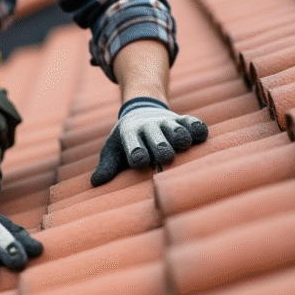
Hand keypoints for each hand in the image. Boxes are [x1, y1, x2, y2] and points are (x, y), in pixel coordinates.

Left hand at [91, 97, 206, 185]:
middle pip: (157, 139)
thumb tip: (95, 182)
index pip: (133, 145)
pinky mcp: (183, 121)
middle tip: (164, 157)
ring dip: (180, 138)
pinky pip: (193, 123)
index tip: (140, 162)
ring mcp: (167, 123)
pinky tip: (199, 137)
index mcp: (130, 133)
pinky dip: (198, 129)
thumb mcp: (113, 150)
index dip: (137, 154)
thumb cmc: (127, 140)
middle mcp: (149, 127)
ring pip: (177, 130)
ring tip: (182, 145)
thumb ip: (107, 166)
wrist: (140, 111)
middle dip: (161, 149)